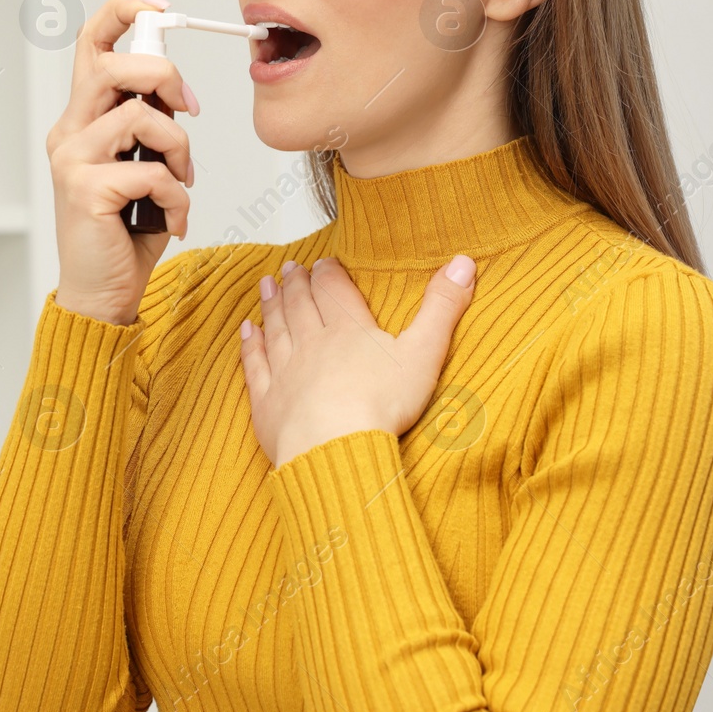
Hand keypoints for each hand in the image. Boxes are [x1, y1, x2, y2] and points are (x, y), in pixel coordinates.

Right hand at [46, 0, 201, 325]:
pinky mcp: (85, 191)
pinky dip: (176, 198)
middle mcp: (69, 132)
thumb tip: (177, 91)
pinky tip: (173, 221)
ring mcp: (72, 160)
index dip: (125, 12)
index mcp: (82, 119)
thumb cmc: (126, 231)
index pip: (92, 43)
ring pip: (140, 116)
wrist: (103, 293)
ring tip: (181, 182)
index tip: (162, 10)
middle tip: (188, 110)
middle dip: (166, 77)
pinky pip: (151, 172)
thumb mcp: (143, 165)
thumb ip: (150, 125)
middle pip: (115, 65)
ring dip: (179, 149)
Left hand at [238, 255, 477, 467]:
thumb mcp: (424, 353)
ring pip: (276, 329)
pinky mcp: (268, 403)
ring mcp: (286, 372)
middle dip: (296, 284)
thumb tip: (464, 262)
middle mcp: (312, 344)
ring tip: (266, 286)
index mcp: (348, 330)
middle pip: (301, 305)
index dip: (329, 273)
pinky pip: (255, 366)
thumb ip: (442, 308)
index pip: (334, 291)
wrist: (335, 448)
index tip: (323, 262)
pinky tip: (248, 332)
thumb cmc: (381, 406)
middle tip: (289, 268)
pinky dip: (250, 346)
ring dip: (271, 305)